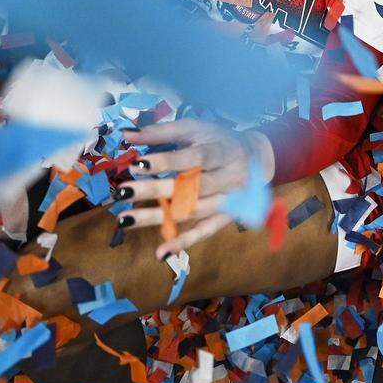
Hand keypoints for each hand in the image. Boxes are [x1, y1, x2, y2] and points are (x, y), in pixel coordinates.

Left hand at [115, 119, 274, 256]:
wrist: (259, 157)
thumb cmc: (220, 140)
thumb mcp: (196, 129)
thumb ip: (162, 132)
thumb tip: (126, 135)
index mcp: (224, 151)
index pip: (195, 158)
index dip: (167, 162)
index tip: (136, 164)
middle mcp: (231, 177)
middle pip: (194, 187)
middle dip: (157, 190)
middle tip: (123, 192)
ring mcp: (231, 200)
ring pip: (195, 211)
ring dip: (160, 217)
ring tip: (125, 219)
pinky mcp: (228, 217)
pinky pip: (206, 231)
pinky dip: (184, 242)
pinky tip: (160, 252)